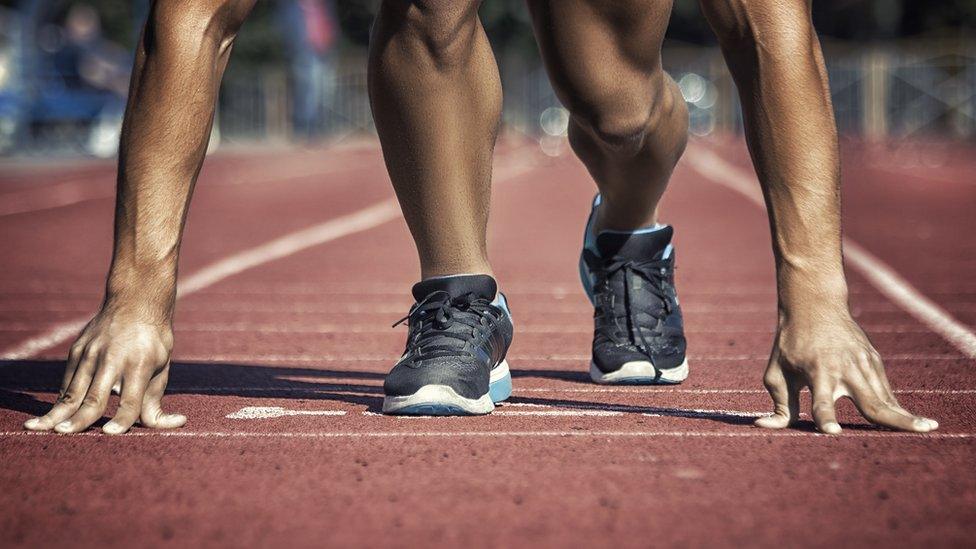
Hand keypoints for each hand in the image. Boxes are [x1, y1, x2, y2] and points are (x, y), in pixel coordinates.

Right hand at [23, 306, 184, 434]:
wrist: (136, 302)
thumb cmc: (154, 342)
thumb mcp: (161, 367)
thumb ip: (155, 400)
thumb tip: (175, 424)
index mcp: (139, 364)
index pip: (130, 399)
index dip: (122, 419)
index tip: (110, 434)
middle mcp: (112, 359)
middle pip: (94, 396)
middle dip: (80, 418)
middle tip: (64, 434)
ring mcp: (91, 354)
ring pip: (72, 390)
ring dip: (56, 412)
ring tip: (37, 428)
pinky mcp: (77, 351)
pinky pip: (68, 382)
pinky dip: (61, 400)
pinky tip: (51, 416)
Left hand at [755, 308, 937, 433]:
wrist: (814, 305)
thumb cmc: (790, 343)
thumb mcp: (776, 371)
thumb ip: (778, 403)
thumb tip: (764, 427)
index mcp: (817, 371)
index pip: (821, 401)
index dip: (825, 417)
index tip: (832, 433)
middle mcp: (844, 368)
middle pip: (872, 401)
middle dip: (895, 419)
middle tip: (920, 431)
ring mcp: (863, 363)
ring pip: (886, 397)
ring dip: (904, 414)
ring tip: (926, 429)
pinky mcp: (873, 360)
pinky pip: (885, 390)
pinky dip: (895, 406)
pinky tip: (908, 420)